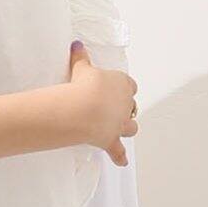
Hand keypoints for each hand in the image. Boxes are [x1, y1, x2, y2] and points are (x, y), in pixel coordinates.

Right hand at [67, 40, 136, 164]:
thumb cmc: (84, 87)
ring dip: (127, 128)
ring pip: (131, 127)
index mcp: (121, 84)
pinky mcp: (111, 140)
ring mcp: (120, 124)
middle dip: (126, 108)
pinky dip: (120, 157)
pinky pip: (118, 151)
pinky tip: (122, 161)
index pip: (129, 85)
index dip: (123, 88)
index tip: (117, 89)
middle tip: (115, 109)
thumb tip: (76, 45)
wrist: (82, 108)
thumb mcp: (81, 68)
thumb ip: (81, 57)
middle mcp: (125, 105)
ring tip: (121, 130)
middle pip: (131, 107)